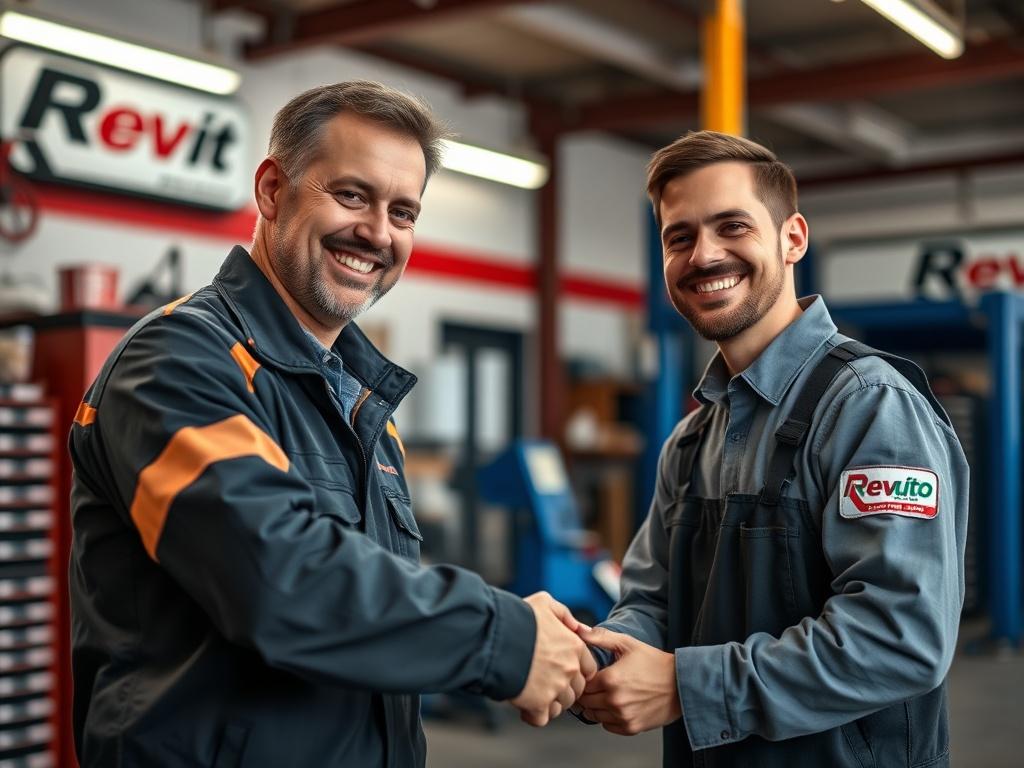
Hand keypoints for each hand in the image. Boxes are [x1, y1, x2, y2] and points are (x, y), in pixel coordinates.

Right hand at [509, 592, 597, 726]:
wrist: (494, 637)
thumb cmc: (517, 618)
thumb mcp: (544, 602)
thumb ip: (564, 614)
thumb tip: (580, 628)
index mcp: (575, 646)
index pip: (589, 669)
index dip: (576, 671)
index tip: (562, 671)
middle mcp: (569, 669)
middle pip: (577, 690)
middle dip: (564, 688)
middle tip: (546, 683)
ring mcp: (555, 688)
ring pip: (562, 705)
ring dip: (550, 703)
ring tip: (534, 694)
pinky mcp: (538, 704)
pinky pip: (542, 719)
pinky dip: (534, 716)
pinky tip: (525, 707)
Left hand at [576, 626, 680, 735]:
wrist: (681, 684)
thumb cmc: (655, 662)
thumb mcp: (628, 644)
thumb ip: (601, 637)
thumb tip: (579, 629)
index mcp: (610, 679)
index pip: (582, 683)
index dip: (584, 678)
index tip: (590, 675)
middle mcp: (614, 701)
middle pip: (585, 701)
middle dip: (587, 693)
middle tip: (595, 686)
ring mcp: (623, 716)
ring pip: (593, 715)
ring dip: (595, 707)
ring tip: (605, 695)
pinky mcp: (631, 728)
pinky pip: (607, 726)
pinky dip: (607, 718)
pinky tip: (616, 706)